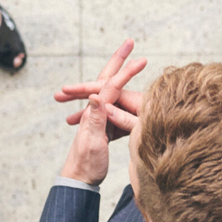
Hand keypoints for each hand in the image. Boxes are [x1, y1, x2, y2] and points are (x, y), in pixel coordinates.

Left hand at [56, 40, 147, 185]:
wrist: (78, 180)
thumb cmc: (86, 164)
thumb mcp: (92, 142)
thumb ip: (95, 120)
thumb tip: (96, 95)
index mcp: (95, 112)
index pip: (111, 86)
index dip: (126, 72)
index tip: (142, 59)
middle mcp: (96, 110)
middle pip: (108, 79)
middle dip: (118, 60)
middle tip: (129, 41)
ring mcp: (100, 117)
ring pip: (112, 90)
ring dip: (121, 72)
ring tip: (130, 56)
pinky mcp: (105, 126)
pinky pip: (115, 106)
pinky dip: (123, 94)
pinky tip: (129, 89)